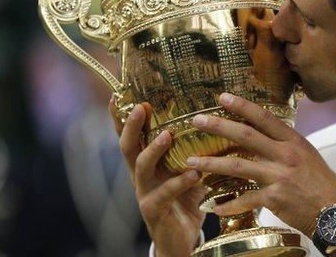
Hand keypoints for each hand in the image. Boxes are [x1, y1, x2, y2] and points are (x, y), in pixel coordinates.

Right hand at [109, 99, 206, 256]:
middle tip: (140, 107)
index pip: (132, 136)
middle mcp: (140, 176)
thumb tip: (215, 123)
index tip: (120, 95)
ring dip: (153, 150)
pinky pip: (164, 193)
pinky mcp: (153, 210)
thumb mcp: (190, 171)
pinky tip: (195, 173)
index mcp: (147, 163)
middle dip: (131, 126)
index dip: (123, 117)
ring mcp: (144, 193)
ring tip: (166, 136)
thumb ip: (196, 151)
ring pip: (140, 167)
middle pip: (128, 146)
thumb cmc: (186, 201)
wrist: (181, 240)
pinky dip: (180, 182)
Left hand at [185, 93, 335, 236]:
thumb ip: (286, 146)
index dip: (243, 106)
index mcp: (293, 142)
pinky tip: (215, 207)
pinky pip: (245, 200)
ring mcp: (279, 176)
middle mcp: (285, 155)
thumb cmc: (323, 184)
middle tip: (198, 121)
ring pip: (237, 165)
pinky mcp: (274, 198)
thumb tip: (268, 136)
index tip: (223, 97)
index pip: (265, 118)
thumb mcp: (308, 157)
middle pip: (245, 136)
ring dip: (211, 163)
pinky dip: (229, 204)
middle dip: (219, 126)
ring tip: (191, 162)